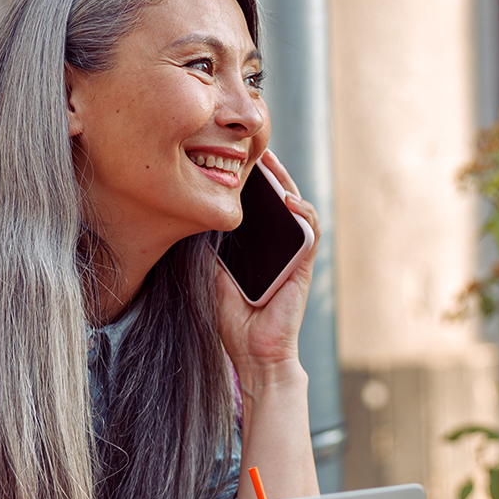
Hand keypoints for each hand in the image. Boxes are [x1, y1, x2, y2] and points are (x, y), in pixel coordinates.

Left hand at [213, 150, 318, 379]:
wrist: (254, 353)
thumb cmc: (233, 319)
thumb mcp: (211, 273)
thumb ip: (208, 246)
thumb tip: (189, 215)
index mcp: (258, 246)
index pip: (256, 205)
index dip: (248, 180)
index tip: (230, 156)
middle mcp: (278, 246)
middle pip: (276, 199)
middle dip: (266, 171)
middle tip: (251, 146)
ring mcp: (294, 254)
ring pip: (295, 207)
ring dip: (285, 181)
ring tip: (269, 160)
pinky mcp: (304, 265)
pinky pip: (310, 232)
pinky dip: (303, 212)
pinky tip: (289, 199)